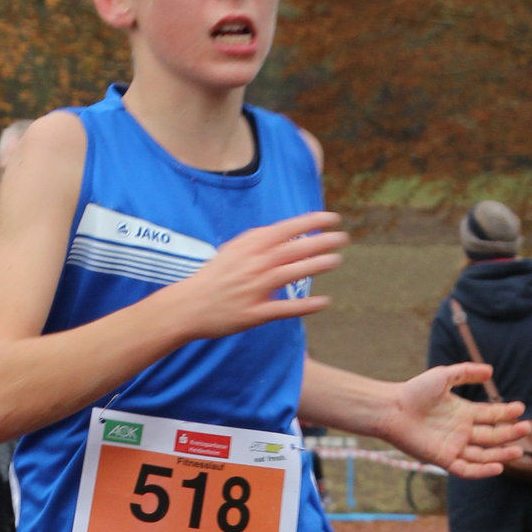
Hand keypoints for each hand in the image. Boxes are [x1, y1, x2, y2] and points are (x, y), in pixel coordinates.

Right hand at [170, 211, 347, 338]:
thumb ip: (257, 241)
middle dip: (320, 241)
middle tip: (343, 237)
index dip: (310, 222)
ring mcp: (254, 289)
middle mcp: (252, 265)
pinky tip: (324, 302)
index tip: (332, 218)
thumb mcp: (233, 251)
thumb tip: (285, 231)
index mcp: (248, 248)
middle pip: (292, 249)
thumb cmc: (214, 277)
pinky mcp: (254, 313)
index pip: (285, 229)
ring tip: (337, 260)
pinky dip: (304, 305)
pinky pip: (284, 308)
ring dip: (316, 265)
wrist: (188, 306)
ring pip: (291, 273)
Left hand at [375, 364, 530, 478]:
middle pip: (491, 435)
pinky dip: (482, 470)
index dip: (506, 414)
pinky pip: (466, 469)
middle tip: (527, 428)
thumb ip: (466, 372)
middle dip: (510, 433)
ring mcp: (453, 446)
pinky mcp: (443, 459)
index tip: (521, 408)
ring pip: (483, 454)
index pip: (490, 416)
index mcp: (462, 413)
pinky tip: (498, 466)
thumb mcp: (444, 376)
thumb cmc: (414, 391)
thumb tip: (490, 372)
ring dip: (501, 453)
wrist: (392, 408)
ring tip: (519, 449)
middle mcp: (460, 431)